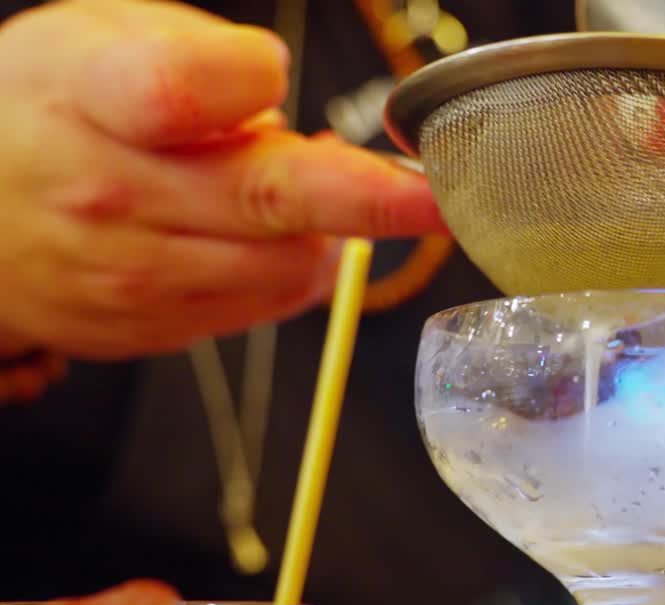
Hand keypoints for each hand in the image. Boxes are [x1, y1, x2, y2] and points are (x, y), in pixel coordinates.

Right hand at [0, 0, 445, 359]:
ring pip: (287, 266)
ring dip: (333, 231)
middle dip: (374, 200)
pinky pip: (264, 304)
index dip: (249, 83)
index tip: (293, 79)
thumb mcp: (103, 38)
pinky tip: (277, 233)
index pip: (179, 89)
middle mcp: (114, 195)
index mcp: (96, 97)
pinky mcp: (152, 329)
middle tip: (439, 197)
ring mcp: (132, 275)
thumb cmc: (49, 106)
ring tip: (315, 189)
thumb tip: (285, 106)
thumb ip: (202, 60)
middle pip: (268, 202)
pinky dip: (297, 268)